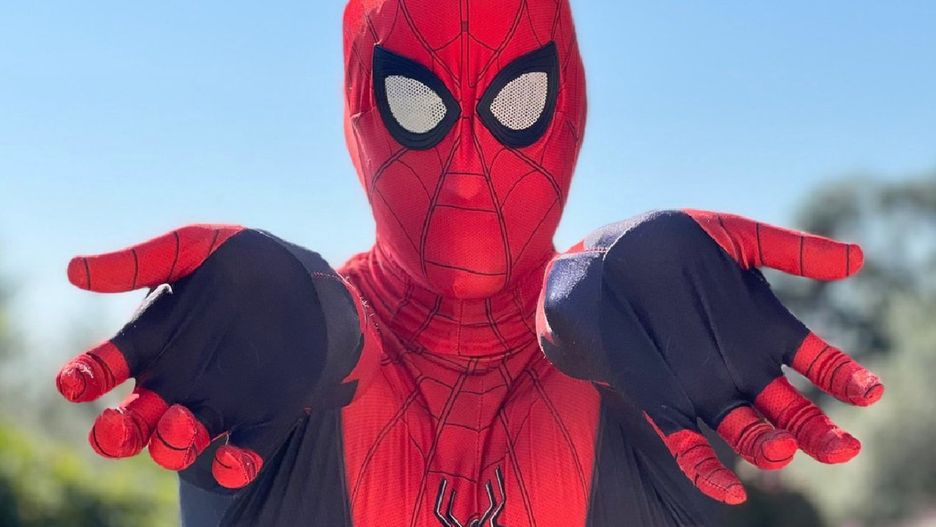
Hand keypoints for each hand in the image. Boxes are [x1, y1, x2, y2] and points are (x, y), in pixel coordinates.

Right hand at [56, 225, 369, 488]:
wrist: (310, 281)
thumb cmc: (241, 260)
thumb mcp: (193, 247)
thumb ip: (140, 261)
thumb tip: (74, 270)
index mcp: (152, 341)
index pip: (105, 366)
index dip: (86, 376)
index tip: (75, 380)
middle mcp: (176, 381)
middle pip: (132, 421)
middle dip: (117, 432)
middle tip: (113, 428)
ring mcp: (216, 402)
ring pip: (179, 442)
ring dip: (171, 445)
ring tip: (177, 425)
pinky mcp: (262, 418)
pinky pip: (240, 456)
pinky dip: (233, 466)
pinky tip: (232, 459)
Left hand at [538, 210, 882, 503]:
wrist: (602, 261)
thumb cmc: (669, 243)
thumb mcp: (731, 236)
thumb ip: (789, 249)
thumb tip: (857, 257)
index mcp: (763, 329)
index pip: (817, 362)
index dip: (843, 378)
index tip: (868, 391)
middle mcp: (740, 366)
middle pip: (790, 410)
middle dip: (817, 431)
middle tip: (843, 447)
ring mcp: (703, 387)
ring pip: (747, 429)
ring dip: (767, 446)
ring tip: (782, 450)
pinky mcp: (662, 400)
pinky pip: (687, 444)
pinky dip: (707, 470)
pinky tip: (728, 490)